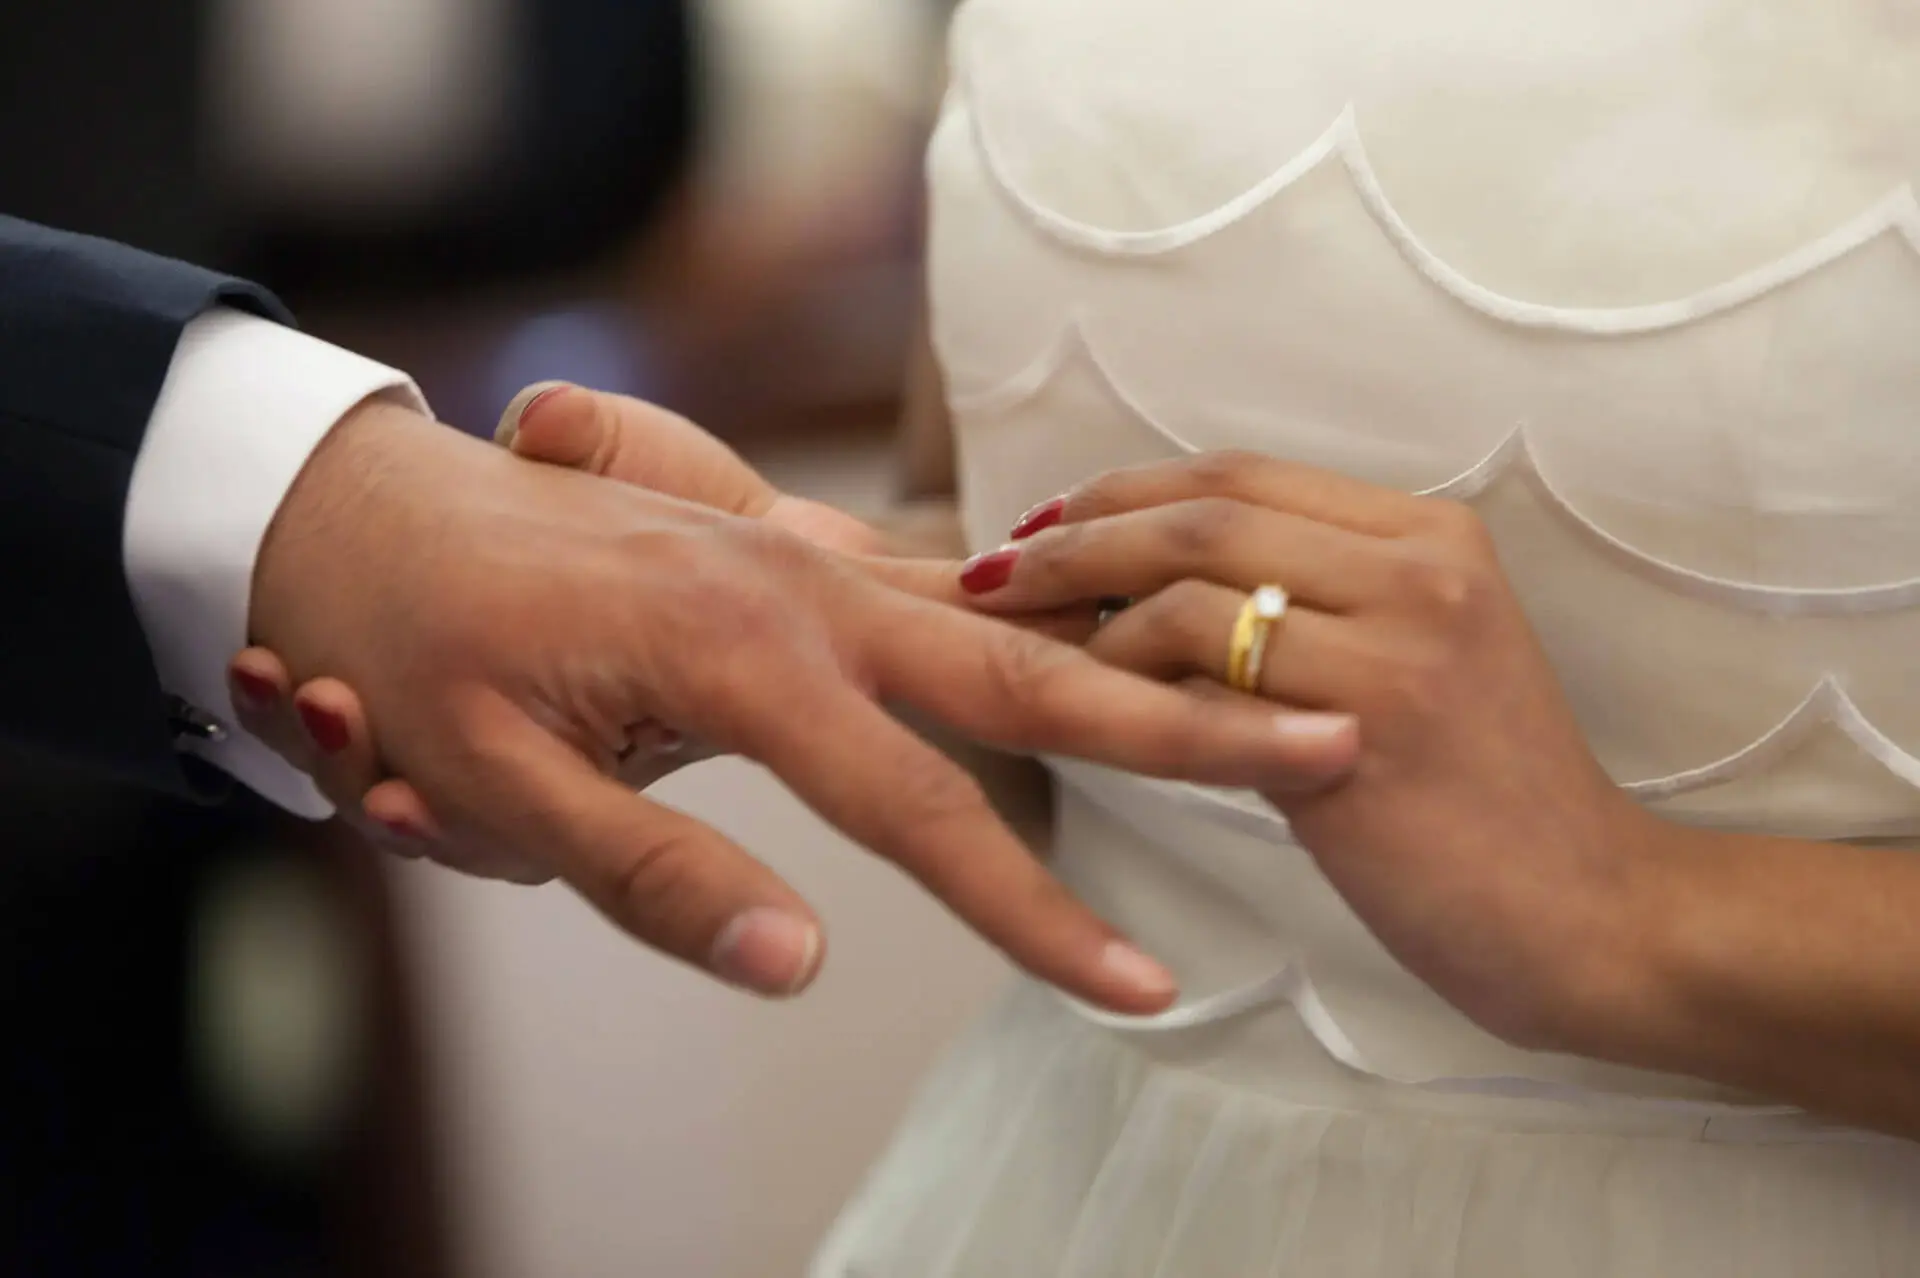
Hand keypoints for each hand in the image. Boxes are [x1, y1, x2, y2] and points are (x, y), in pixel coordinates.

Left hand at [244, 411, 1358, 1006]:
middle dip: (1192, 725)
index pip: (925, 810)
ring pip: (1018, 618)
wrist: (380, 520)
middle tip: (1334, 744)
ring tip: (1278, 691)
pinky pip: (964, 593)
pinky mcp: (813, 566)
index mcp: (744, 649)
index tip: (1142, 990)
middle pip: (1037, 670)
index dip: (1039, 915)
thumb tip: (803, 966)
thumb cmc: (422, 656)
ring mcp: (819, 565)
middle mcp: (810, 590)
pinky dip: (1062, 620)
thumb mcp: (496, 791)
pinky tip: (1130, 642)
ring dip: (1151, 657)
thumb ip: (655, 879)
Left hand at [957, 453, 1657, 1045]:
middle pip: (1205, 508)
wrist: (1591, 917)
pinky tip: (1079, 704)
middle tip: (995, 568)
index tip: (1045, 520)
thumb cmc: (1484, 805)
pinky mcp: (1366, 730)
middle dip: (1077, 530)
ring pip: (1194, 580)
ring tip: (1019, 642)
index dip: (1126, 489)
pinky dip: (1123, 676)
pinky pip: (1204, 677)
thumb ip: (1315, 606)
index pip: (1243, 473)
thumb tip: (1156, 585)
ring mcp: (1400, 642)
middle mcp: (1421, 566)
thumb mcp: (1416, 664)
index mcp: (1431, 535)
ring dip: (1083, 605)